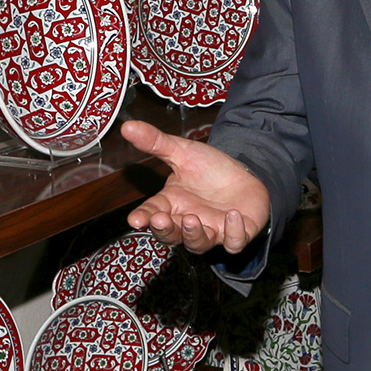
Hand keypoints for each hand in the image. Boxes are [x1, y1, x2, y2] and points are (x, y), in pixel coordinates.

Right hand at [121, 121, 271, 255]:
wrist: (243, 173)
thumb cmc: (208, 169)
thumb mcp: (181, 152)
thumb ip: (155, 142)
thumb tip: (127, 126)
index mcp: (171, 204)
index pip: (151, 214)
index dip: (142, 218)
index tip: (135, 220)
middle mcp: (188, 223)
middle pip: (171, 235)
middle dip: (164, 230)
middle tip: (159, 219)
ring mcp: (212, 231)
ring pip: (198, 244)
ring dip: (193, 235)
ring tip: (191, 219)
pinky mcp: (237, 234)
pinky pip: (234, 242)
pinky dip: (233, 232)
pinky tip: (232, 214)